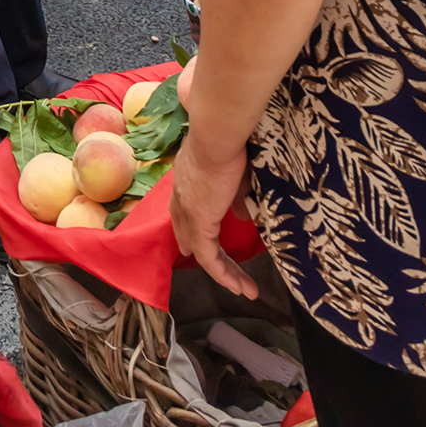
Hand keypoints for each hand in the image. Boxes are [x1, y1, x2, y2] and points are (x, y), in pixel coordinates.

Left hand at [169, 126, 256, 298]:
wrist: (217, 137)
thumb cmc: (229, 146)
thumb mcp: (234, 174)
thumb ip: (236, 197)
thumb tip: (244, 217)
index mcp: (186, 182)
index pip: (184, 213)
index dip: (192, 232)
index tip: (194, 247)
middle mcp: (181, 199)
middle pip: (190, 235)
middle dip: (206, 255)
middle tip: (222, 273)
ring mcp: (188, 213)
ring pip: (203, 252)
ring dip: (224, 273)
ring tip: (243, 289)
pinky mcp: (199, 223)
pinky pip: (209, 258)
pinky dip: (223, 274)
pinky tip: (238, 287)